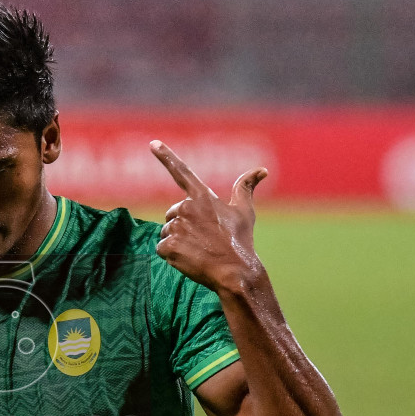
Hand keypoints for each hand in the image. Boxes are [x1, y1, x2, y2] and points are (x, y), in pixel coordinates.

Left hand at [150, 140, 269, 293]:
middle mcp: (186, 207)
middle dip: (182, 225)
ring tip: (199, 250)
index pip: (182, 172)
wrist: (235, 272)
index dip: (166, 156)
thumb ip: (246, 187)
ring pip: (166, 232)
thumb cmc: (240, 241)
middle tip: (203, 239)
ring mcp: (176, 227)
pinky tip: (189, 259)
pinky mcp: (168, 245)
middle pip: (172, 214)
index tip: (153, 143)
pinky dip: (171, 255)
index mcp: (202, 196)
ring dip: (177, 241)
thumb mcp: (244, 211)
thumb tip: (261, 170)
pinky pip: (161, 248)